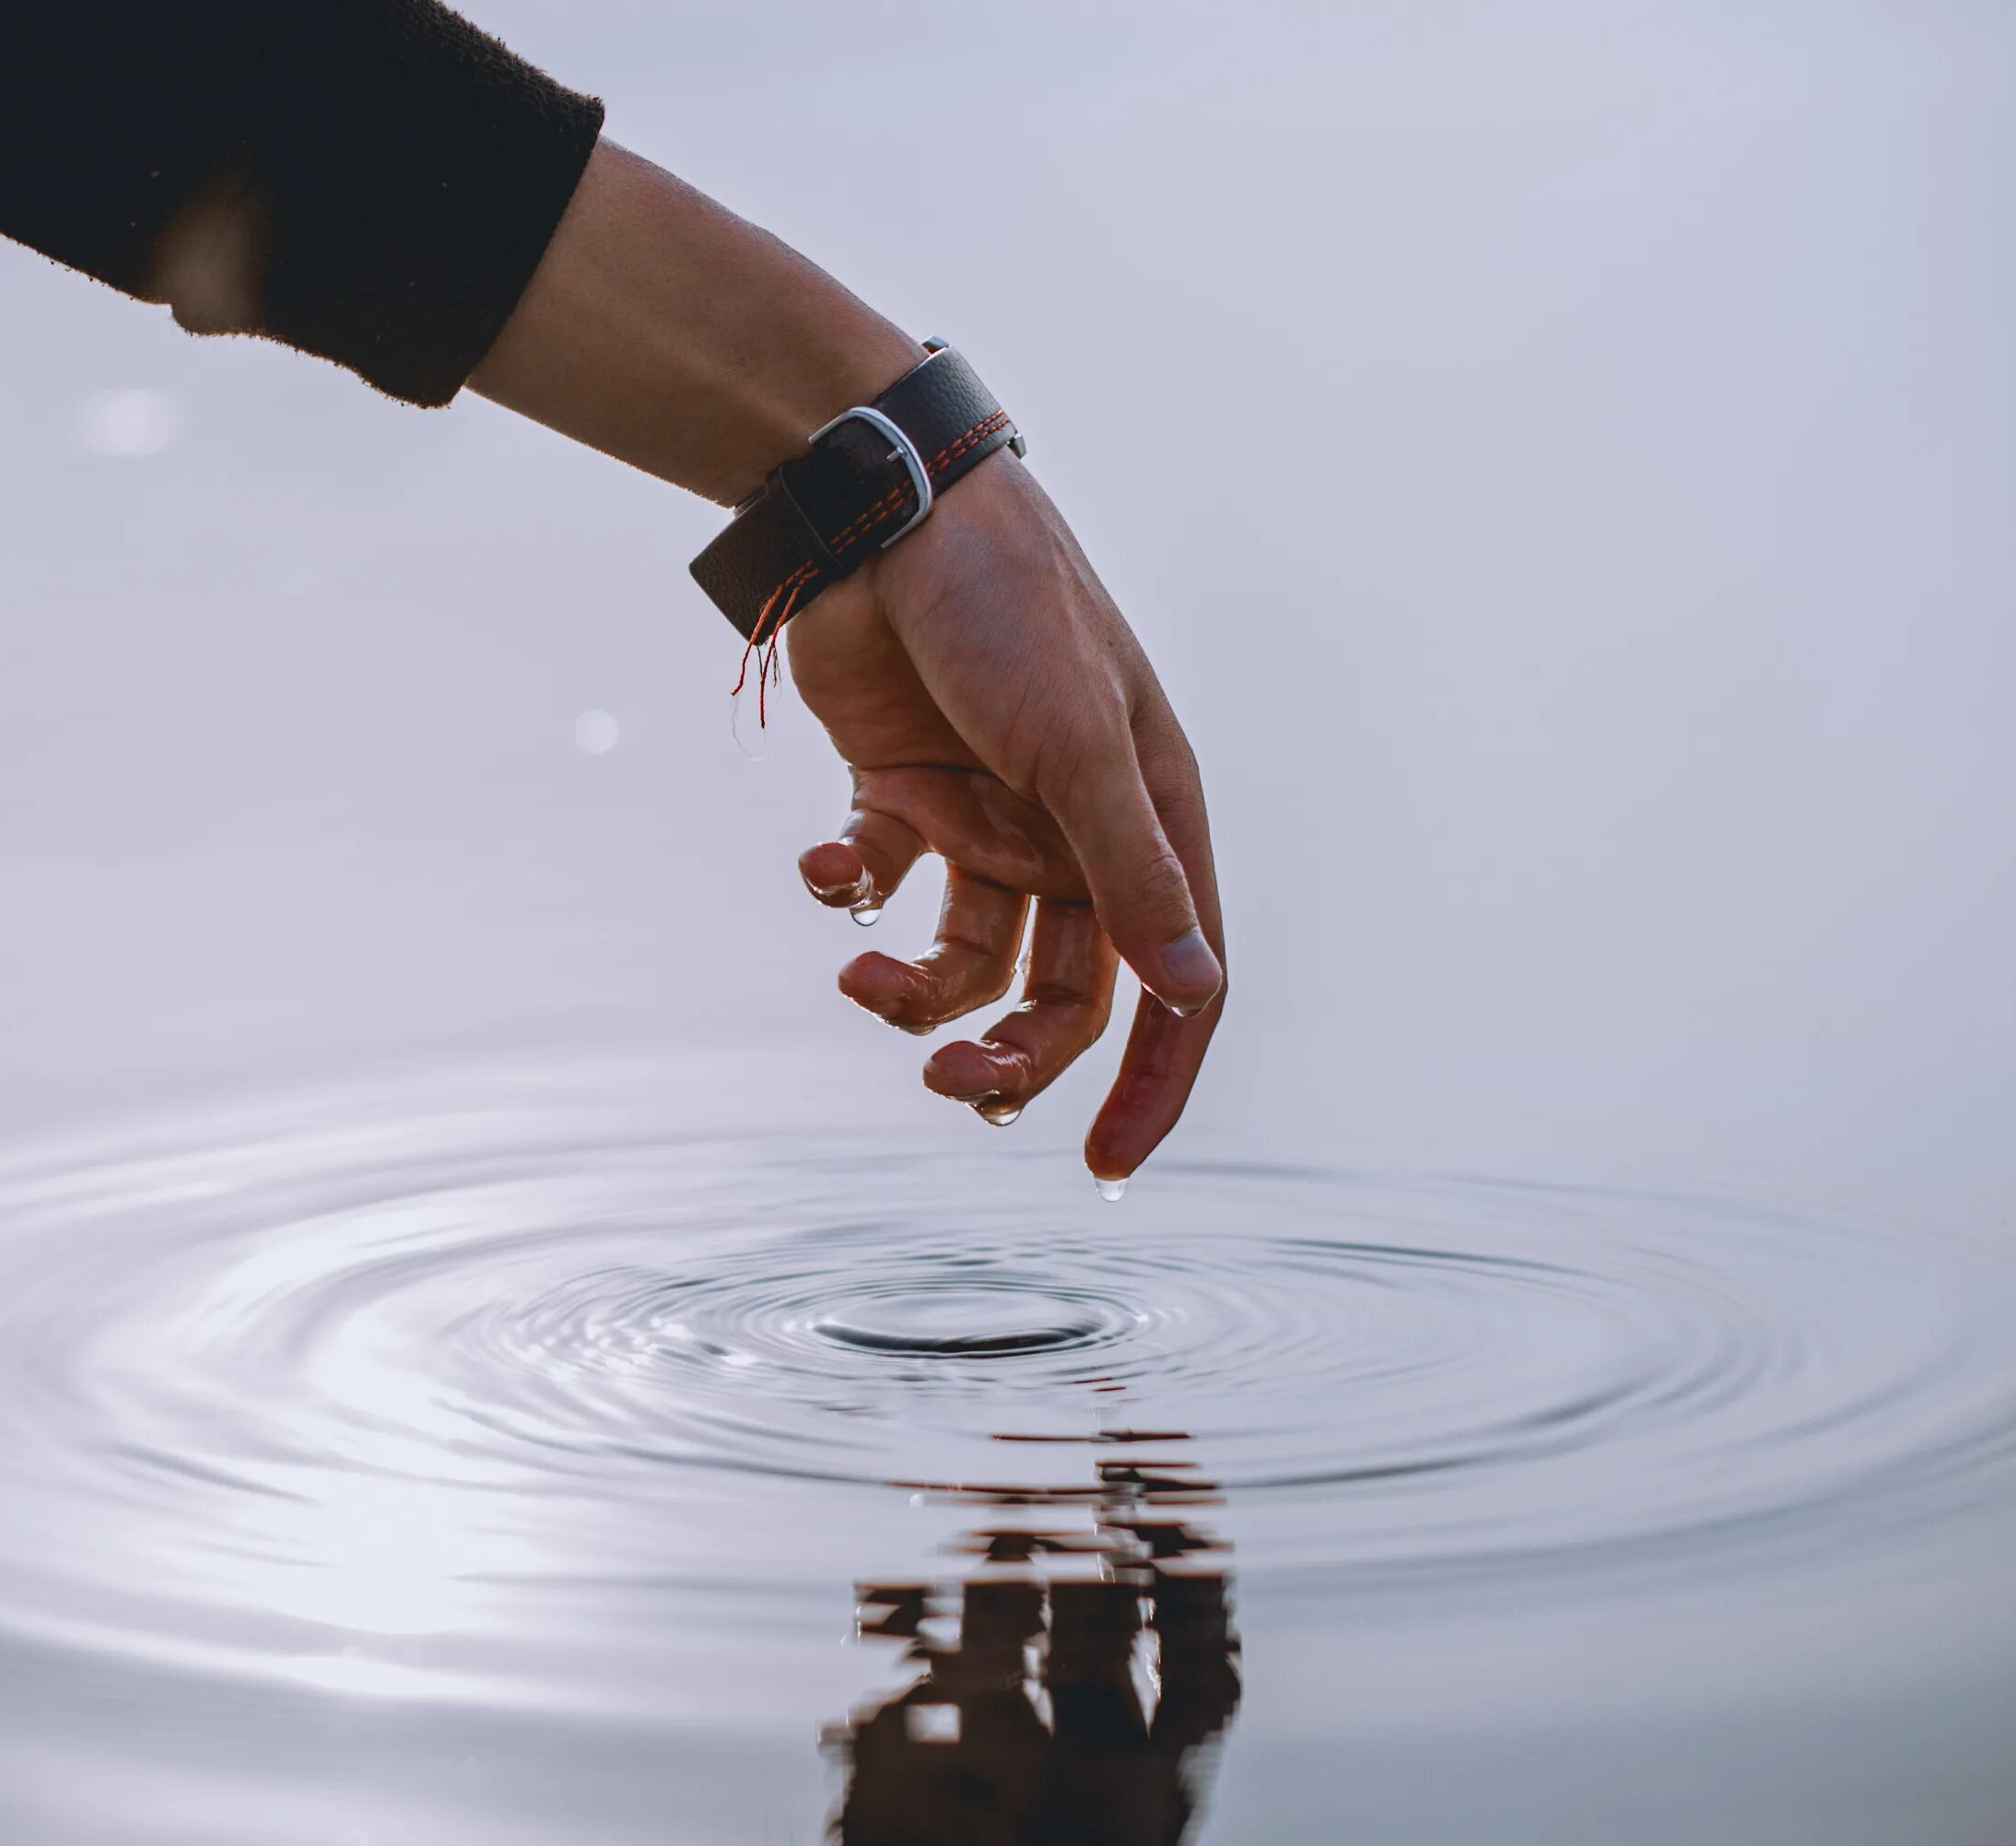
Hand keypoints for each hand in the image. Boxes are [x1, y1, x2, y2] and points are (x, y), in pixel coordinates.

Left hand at [782, 454, 1224, 1182]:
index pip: (1178, 984)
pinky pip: (879, 883)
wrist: (886, 510)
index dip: (1151, 1081)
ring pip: (967, 959)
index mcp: (1150, 820)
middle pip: (1063, 995)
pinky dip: (844, 891)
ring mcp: (987, 814)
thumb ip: (1130, 871)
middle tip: (949, 1085)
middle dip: (1010, 1056)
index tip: (1101, 1166)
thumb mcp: (1080, 744)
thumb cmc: (1010, 608)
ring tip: (862, 977)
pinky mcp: (900, 792)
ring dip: (914, 994)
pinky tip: (821, 866)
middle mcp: (1075, 831)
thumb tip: (1194, 991)